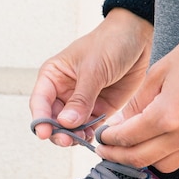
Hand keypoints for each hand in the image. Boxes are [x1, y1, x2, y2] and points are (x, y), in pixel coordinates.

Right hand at [29, 8, 152, 146]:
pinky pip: (89, 128)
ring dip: (73, 136)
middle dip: (58, 132)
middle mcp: (64, 91)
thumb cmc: (110, 43)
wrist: (138, 37)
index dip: (40, 119)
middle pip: (53, 119)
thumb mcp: (94, 69)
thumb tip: (66, 123)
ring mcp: (81, 102)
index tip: (43, 133)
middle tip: (66, 140)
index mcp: (54, 76)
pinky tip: (92, 138)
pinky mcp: (99, 109)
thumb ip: (81, 98)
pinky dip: (89, 135)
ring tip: (81, 139)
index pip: (40, 102)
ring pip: (70, 127)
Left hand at [95, 19, 178, 171]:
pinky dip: (173, 160)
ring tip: (136, 147)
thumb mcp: (159, 72)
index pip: (128, 138)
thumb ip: (137, 103)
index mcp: (167, 115)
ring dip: (146, 159)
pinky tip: (165, 147)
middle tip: (107, 150)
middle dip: (118, 156)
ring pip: (165, 166)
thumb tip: (122, 124)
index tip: (101, 139)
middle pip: (142, 159)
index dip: (109, 141)